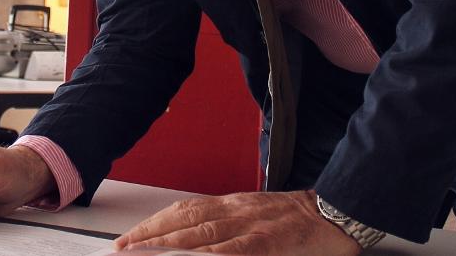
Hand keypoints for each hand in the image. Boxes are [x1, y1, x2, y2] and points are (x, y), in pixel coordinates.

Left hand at [113, 189, 361, 254]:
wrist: (334, 213)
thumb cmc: (296, 218)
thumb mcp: (256, 217)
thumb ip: (226, 228)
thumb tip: (192, 242)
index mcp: (231, 204)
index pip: (183, 211)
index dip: (154, 224)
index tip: (129, 237)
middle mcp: (235, 210)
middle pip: (183, 221)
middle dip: (149, 235)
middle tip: (121, 248)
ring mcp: (250, 225)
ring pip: (201, 233)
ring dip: (167, 244)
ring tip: (140, 253)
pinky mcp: (267, 242)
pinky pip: (233, 249)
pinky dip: (209, 255)